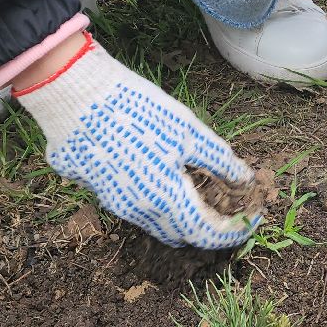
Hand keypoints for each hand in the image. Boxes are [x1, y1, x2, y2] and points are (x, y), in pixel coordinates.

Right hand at [16, 36, 259, 249]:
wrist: (74, 93)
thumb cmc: (137, 109)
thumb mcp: (188, 131)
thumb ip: (220, 161)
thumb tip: (245, 179)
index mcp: (166, 200)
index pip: (209, 234)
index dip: (234, 231)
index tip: (251, 219)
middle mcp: (138, 211)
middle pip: (181, 234)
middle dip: (208, 225)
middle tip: (227, 204)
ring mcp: (111, 201)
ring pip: (154, 221)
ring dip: (180, 214)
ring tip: (197, 188)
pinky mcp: (93, 186)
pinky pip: (130, 202)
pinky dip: (153, 198)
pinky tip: (158, 169)